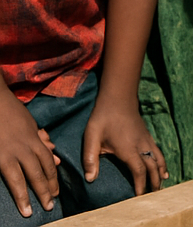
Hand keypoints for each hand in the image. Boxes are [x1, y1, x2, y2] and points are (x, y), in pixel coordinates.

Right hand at [0, 89, 59, 216]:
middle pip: (41, 170)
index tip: (57, 189)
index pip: (48, 160)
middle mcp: (27, 147)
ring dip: (36, 193)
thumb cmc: (11, 113)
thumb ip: (40, 138)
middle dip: (48, 187)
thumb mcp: (29, 124)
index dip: (53, 175)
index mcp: (35, 139)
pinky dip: (18, 192)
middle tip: (52, 203)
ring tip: (40, 208)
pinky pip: (11, 178)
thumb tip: (53, 150)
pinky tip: (22, 203)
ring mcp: (13, 153)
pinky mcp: (0, 158)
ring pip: (28, 176)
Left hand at [82, 97, 166, 194]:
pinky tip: (161, 166)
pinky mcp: (146, 133)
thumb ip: (91, 158)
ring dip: (161, 171)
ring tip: (162, 183)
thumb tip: (90, 179)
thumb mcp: (92, 137)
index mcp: (128, 148)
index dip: (141, 185)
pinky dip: (161, 160)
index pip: (139, 170)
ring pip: (158, 157)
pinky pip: (157, 150)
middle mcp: (141, 144)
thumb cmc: (103, 117)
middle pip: (152, 166)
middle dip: (154, 181)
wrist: (118, 96)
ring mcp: (146, 138)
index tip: (141, 197)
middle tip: (155, 195)